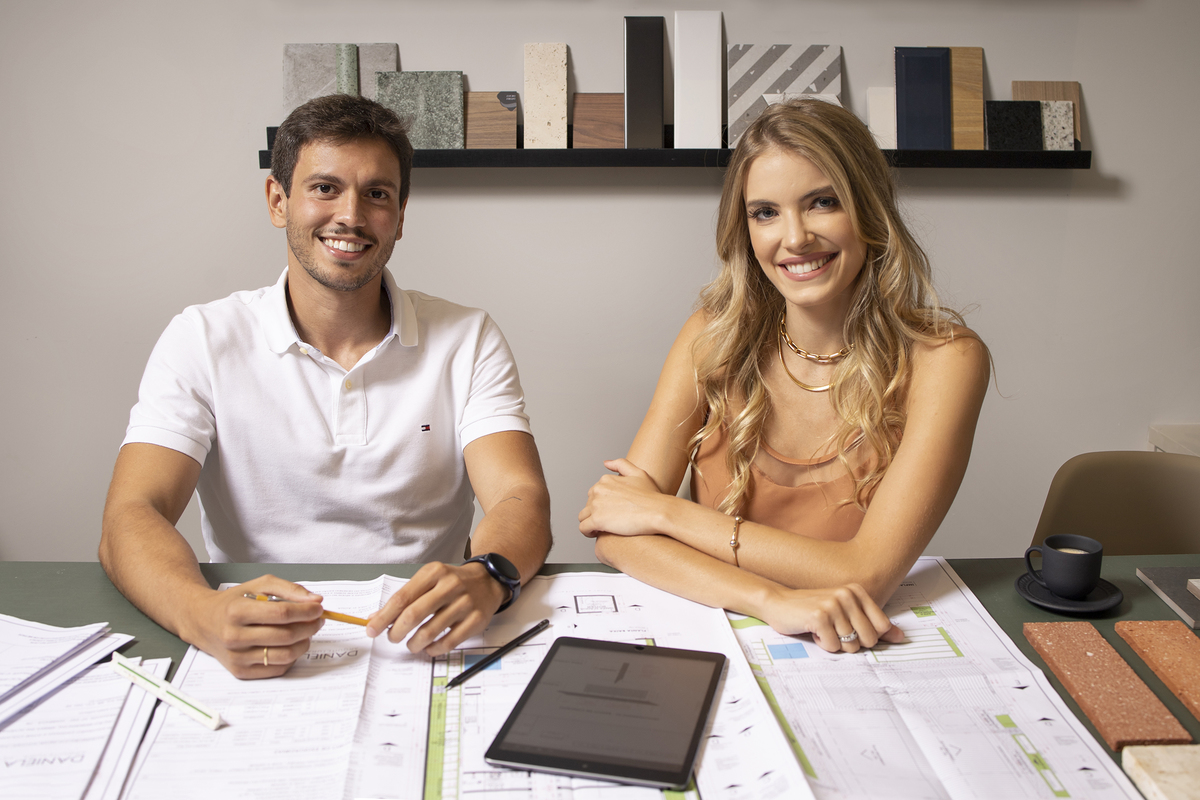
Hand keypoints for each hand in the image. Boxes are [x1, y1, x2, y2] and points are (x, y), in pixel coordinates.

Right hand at [184, 575, 324, 678]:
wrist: (203, 621)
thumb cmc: (234, 602)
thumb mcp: (259, 585)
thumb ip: (290, 589)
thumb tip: (316, 601)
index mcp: (238, 611)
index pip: (282, 614)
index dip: (306, 611)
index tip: (318, 608)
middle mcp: (234, 636)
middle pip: (286, 636)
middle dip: (310, 627)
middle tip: (318, 620)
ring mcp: (236, 657)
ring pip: (285, 655)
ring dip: (304, 643)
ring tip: (306, 632)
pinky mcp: (240, 672)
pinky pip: (277, 669)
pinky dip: (291, 657)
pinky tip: (290, 644)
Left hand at [366, 561, 506, 655]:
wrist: (488, 581)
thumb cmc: (452, 583)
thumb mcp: (429, 580)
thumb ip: (404, 598)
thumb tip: (376, 618)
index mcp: (434, 573)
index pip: (402, 597)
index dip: (384, 616)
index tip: (372, 629)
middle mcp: (450, 586)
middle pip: (413, 614)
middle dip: (396, 632)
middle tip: (392, 638)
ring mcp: (465, 603)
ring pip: (429, 631)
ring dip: (414, 644)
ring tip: (411, 645)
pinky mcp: (476, 620)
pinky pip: (448, 642)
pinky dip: (433, 649)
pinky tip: (429, 648)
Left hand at [579, 458, 670, 538]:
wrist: (658, 511)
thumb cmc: (652, 495)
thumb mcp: (638, 473)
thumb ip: (620, 464)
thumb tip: (605, 463)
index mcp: (605, 480)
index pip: (594, 493)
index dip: (602, 503)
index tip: (611, 511)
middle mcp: (598, 490)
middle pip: (588, 504)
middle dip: (596, 512)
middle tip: (610, 521)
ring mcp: (596, 505)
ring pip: (583, 516)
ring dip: (590, 522)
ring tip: (601, 529)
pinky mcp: (597, 520)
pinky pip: (583, 528)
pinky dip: (587, 532)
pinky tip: (597, 534)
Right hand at [760, 583, 903, 653]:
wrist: (778, 603)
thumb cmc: (812, 611)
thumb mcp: (845, 614)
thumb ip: (873, 625)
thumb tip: (900, 637)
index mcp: (857, 591)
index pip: (881, 628)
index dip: (866, 636)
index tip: (850, 629)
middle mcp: (847, 595)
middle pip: (869, 639)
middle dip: (851, 642)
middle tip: (834, 630)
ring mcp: (833, 604)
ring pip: (851, 646)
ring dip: (835, 643)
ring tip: (822, 629)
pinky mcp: (819, 616)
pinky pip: (833, 647)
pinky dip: (823, 644)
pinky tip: (813, 631)